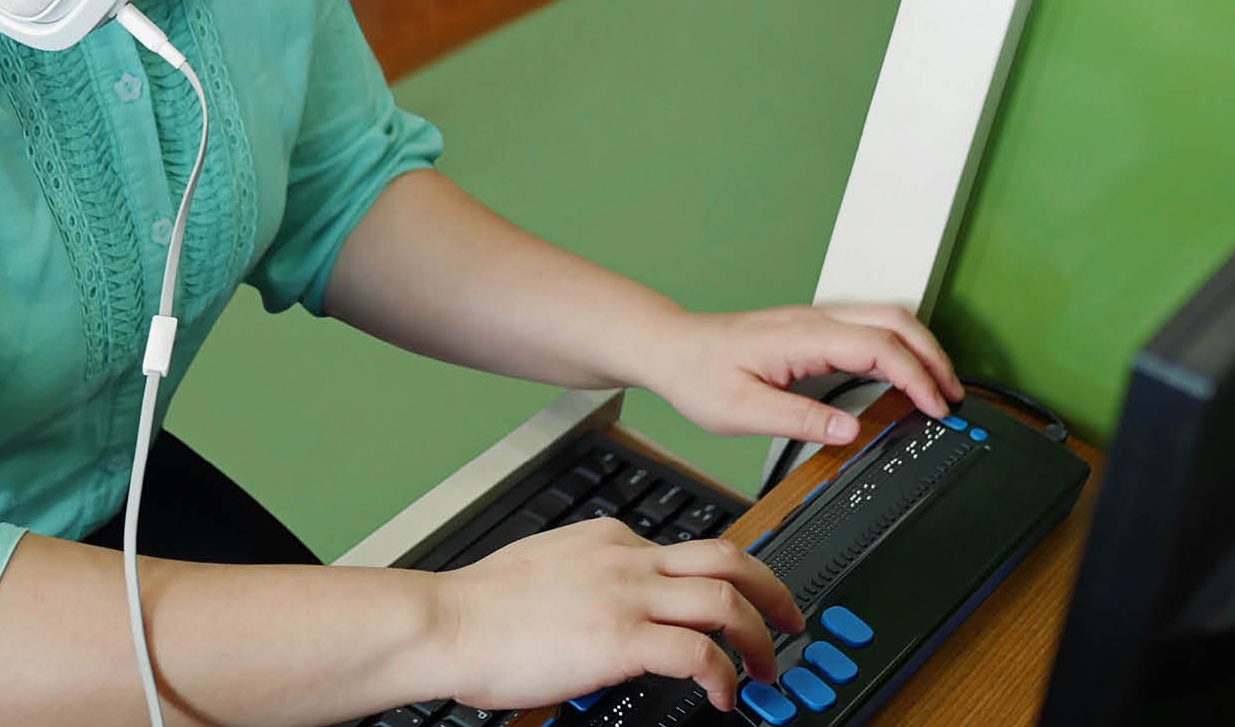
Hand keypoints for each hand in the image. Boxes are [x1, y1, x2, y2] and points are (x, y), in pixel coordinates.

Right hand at [432, 520, 802, 712]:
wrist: (445, 622)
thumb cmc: (479, 610)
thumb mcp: (545, 570)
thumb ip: (587, 578)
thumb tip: (607, 612)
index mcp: (609, 539)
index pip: (687, 549)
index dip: (723, 580)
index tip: (736, 606)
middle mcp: (626, 557)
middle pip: (728, 557)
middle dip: (771, 589)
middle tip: (789, 620)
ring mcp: (626, 594)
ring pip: (726, 598)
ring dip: (760, 636)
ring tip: (767, 668)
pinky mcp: (620, 637)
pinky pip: (697, 651)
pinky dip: (724, 674)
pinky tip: (725, 696)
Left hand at [642, 304, 964, 446]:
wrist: (672, 349)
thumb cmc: (699, 375)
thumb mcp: (742, 410)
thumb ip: (799, 419)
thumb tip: (850, 430)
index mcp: (803, 336)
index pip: (879, 347)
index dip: (916, 377)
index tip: (936, 408)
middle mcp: (814, 319)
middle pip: (895, 321)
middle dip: (933, 356)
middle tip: (953, 397)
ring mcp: (815, 319)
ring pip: (886, 318)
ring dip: (919, 348)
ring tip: (937, 388)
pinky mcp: (812, 328)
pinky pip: (868, 327)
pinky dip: (898, 347)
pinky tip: (902, 374)